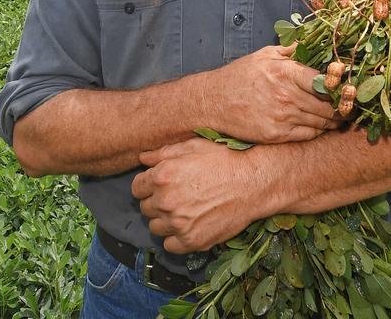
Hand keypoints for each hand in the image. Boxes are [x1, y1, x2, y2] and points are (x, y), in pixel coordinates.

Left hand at [131, 138, 265, 252]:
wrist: (254, 183)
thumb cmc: (225, 160)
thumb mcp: (193, 146)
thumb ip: (163, 153)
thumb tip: (143, 159)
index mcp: (162, 177)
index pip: (136, 188)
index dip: (148, 185)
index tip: (160, 186)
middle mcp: (166, 201)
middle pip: (145, 208)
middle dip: (157, 202)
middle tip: (176, 196)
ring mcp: (178, 224)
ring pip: (155, 227)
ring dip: (165, 220)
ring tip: (183, 211)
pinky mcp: (192, 241)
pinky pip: (169, 245)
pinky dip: (175, 238)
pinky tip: (188, 226)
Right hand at [198, 44, 337, 143]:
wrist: (213, 101)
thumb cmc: (240, 76)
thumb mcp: (264, 55)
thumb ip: (291, 50)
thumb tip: (312, 41)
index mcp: (286, 72)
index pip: (325, 81)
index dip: (341, 86)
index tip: (350, 88)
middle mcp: (286, 96)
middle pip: (328, 105)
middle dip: (343, 107)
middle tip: (352, 106)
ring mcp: (282, 117)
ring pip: (321, 121)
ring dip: (334, 120)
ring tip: (341, 117)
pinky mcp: (277, 135)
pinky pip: (308, 134)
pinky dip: (319, 131)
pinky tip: (321, 126)